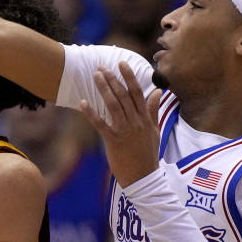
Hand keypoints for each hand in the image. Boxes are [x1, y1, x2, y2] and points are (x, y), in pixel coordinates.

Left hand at [79, 62, 162, 187]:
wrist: (143, 177)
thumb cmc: (148, 154)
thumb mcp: (155, 131)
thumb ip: (154, 110)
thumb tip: (158, 92)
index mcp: (146, 119)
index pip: (137, 93)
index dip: (129, 77)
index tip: (122, 63)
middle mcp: (136, 122)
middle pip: (123, 96)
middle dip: (113, 79)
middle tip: (101, 66)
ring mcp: (125, 131)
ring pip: (113, 105)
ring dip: (104, 89)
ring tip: (95, 76)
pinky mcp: (113, 141)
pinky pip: (101, 124)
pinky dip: (91, 113)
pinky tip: (83, 102)